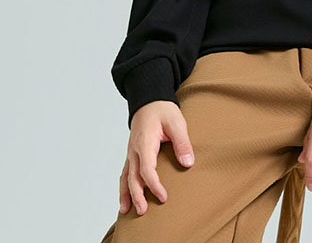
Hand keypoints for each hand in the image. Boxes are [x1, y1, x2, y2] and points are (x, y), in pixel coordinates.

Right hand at [119, 101, 195, 215]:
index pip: (146, 169)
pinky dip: (123, 185)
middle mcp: (134, 150)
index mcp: (145, 142)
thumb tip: (188, 163)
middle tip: (143, 212)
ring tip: (126, 211)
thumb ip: (182, 143)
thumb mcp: (176, 122)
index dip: (154, 185)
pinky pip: (125, 172)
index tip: (163, 196)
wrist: (149, 100)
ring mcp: (131, 152)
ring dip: (126, 194)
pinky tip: (125, 197)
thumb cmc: (163, 110)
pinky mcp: (132, 153)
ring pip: (125, 176)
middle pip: (133, 177)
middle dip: (137, 195)